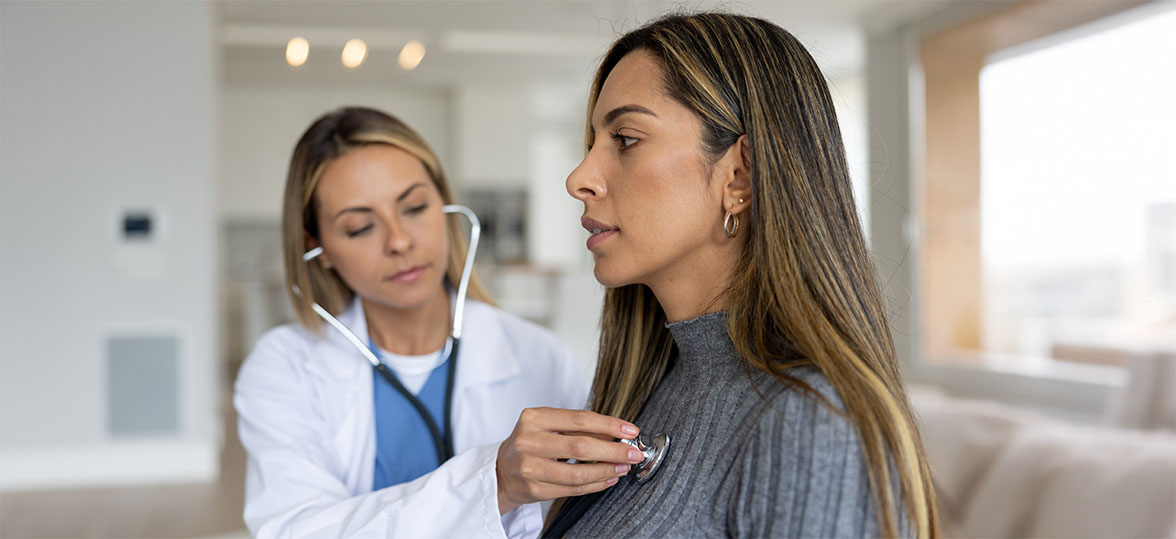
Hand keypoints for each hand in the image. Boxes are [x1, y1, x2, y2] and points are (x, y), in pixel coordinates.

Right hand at [495, 407, 643, 514]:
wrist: (501, 470)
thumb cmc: (531, 443)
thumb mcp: (549, 426)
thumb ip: (579, 427)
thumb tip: (616, 432)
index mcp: (534, 418)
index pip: (579, 419)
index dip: (609, 425)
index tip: (630, 430)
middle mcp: (528, 441)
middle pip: (580, 446)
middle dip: (613, 450)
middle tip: (634, 452)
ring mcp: (529, 468)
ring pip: (577, 472)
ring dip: (606, 470)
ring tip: (623, 467)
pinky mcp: (534, 489)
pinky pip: (572, 489)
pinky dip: (595, 484)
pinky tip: (608, 479)